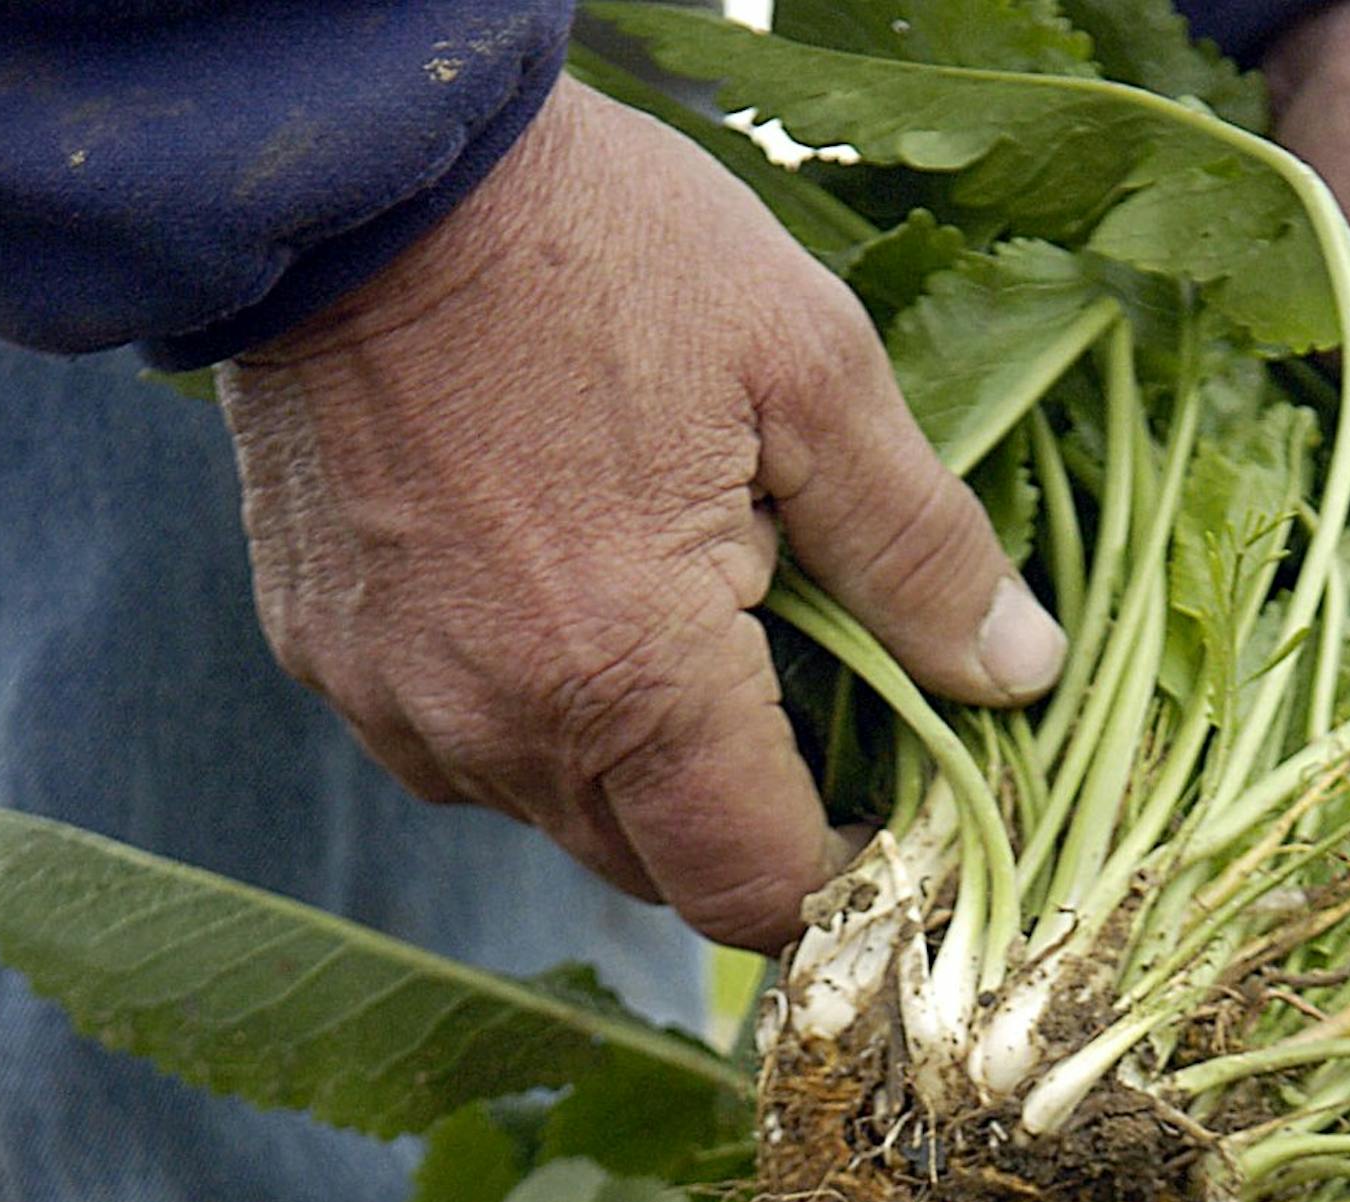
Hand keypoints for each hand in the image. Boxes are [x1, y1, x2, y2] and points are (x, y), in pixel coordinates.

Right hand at [218, 79, 1063, 949]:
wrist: (354, 162)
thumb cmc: (595, 248)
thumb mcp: (808, 367)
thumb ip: (919, 548)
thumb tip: (1019, 673)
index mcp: (633, 681)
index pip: (752, 891)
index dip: (838, 877)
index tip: (882, 810)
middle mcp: (503, 732)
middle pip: (657, 869)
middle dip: (738, 816)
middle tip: (791, 691)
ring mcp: (400, 708)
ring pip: (556, 811)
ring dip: (626, 760)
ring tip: (659, 606)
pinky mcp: (330, 662)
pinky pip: (458, 741)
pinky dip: (523, 700)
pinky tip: (546, 580)